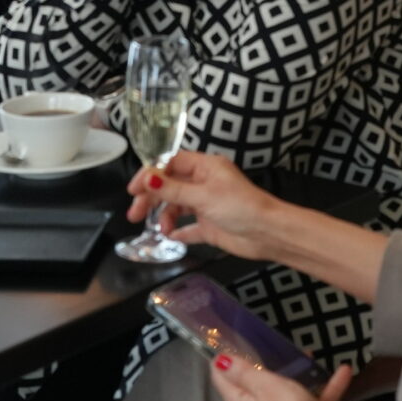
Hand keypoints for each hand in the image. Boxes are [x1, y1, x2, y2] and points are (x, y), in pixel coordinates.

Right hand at [125, 149, 280, 257]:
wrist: (267, 233)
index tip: (134, 189)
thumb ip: (172, 189)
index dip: (151, 174)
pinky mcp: (210, 226)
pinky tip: (171, 236)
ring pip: (177, 206)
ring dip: (166, 217)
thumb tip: (147, 178)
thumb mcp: (202, 196)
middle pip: (170, 186)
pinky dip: (179, 231)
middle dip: (152, 198)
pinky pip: (189, 227)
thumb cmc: (240, 206)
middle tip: (135, 214)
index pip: (171, 164)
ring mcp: (207, 205)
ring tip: (162, 229)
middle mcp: (205, 183)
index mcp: (205, 167)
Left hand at [210, 352, 356, 400]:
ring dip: (296, 374)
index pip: (221, 378)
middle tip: (270, 345)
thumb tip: (218, 361)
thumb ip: (243, 372)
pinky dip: (320, 391)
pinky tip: (342, 375)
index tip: (228, 341)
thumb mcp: (265, 385)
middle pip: (250, 385)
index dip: (221, 359)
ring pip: (281, 392)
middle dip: (262, 364)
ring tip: (309, 356)